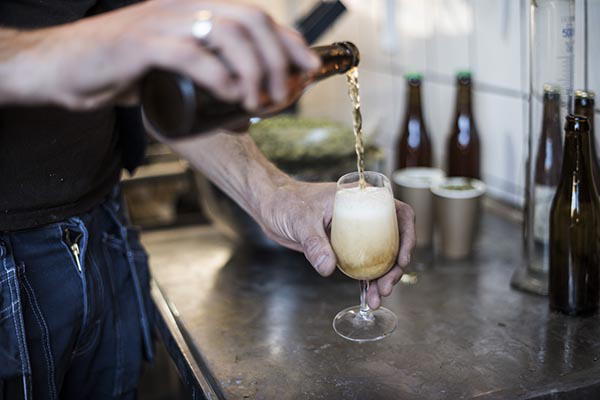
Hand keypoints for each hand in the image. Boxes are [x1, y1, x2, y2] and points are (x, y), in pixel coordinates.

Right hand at [0, 0, 319, 108]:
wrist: (59, 68)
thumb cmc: (117, 70)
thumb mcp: (170, 72)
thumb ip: (204, 80)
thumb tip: (241, 108)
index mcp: (194, 11)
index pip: (256, 18)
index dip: (289, 41)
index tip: (309, 68)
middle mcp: (182, 8)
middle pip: (251, 20)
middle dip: (278, 59)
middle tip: (282, 95)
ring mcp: (161, 23)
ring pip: (227, 32)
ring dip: (254, 69)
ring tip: (258, 101)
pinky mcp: (139, 44)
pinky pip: (189, 53)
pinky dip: (218, 75)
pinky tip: (230, 95)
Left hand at [259, 181, 415, 308]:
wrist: (270, 207)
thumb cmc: (286, 202)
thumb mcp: (301, 221)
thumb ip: (315, 243)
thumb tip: (328, 268)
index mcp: (360, 199)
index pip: (397, 212)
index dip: (407, 235)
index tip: (402, 258)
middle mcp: (362, 216)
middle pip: (393, 240)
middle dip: (394, 266)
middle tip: (386, 287)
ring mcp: (354, 233)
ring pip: (379, 256)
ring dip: (382, 277)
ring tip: (378, 298)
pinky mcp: (342, 247)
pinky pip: (361, 264)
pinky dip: (366, 280)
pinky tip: (368, 296)